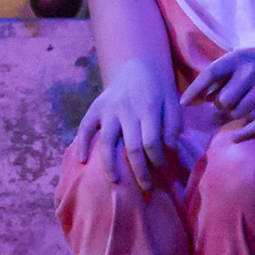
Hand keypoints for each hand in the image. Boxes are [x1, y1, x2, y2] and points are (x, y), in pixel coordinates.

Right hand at [75, 58, 181, 191]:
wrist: (138, 65)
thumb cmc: (159, 90)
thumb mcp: (173, 103)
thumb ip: (173, 126)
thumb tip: (167, 149)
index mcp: (148, 109)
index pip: (152, 142)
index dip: (158, 161)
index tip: (163, 173)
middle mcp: (126, 109)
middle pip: (132, 146)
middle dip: (140, 170)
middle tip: (146, 188)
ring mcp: (109, 109)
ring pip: (107, 141)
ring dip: (110, 165)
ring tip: (116, 183)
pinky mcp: (96, 107)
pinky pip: (85, 127)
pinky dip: (82, 144)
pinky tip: (82, 161)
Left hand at [183, 50, 254, 137]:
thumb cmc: (251, 72)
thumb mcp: (234, 67)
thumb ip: (213, 81)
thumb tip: (187, 101)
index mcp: (237, 58)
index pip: (210, 74)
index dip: (195, 90)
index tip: (183, 104)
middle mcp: (252, 70)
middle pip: (223, 100)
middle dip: (221, 105)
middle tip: (226, 102)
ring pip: (237, 112)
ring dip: (234, 115)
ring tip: (239, 108)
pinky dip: (244, 133)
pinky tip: (236, 137)